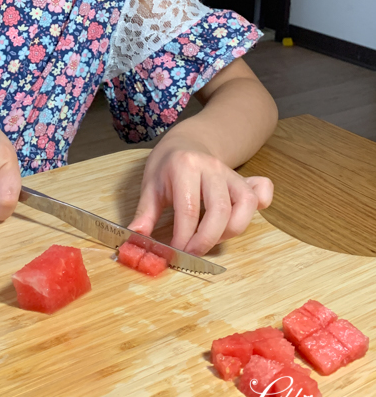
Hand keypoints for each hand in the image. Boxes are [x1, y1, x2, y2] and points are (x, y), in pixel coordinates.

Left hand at [128, 138, 273, 255]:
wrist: (187, 143)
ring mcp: (231, 173)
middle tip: (192, 253)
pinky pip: (261, 195)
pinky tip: (237, 222)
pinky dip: (254, 212)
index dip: (183, 237)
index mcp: (185, 166)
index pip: (189, 209)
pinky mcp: (244, 180)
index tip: (175, 253)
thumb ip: (145, 214)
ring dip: (229, 232)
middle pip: (220, 210)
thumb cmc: (167, 166)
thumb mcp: (150, 185)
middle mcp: (212, 168)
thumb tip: (135, 239)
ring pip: (244, 206)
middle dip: (206, 240)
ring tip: (209, 239)